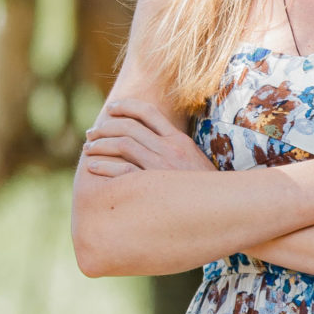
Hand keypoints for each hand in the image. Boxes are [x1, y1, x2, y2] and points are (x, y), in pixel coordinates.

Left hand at [82, 98, 212, 177]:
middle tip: (91, 133)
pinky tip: (94, 167)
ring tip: (88, 149)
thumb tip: (154, 146)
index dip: (126, 106)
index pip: (148, 112)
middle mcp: (169, 148)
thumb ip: (176, 151)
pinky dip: (105, 166)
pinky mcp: (155, 185)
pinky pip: (123, 171)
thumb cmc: (206, 189)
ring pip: (123, 145)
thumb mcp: (195, 163)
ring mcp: (162, 166)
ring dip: (101, 145)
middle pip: (129, 127)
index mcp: (179, 139)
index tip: (111, 109)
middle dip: (106, 127)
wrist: (224, 208)